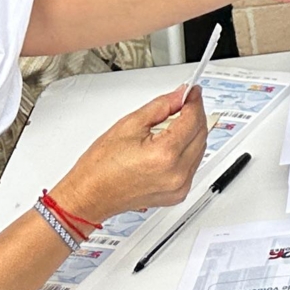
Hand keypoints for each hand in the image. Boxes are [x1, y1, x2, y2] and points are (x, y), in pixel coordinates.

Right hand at [55, 88, 208, 221]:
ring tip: (169, 126)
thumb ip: (161, 106)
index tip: (191, 92)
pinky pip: (192, 165)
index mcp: (165, 154)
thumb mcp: (129, 125)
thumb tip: (180, 95)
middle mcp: (176, 173)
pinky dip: (187, 151)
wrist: (88, 196)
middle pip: (201, 134)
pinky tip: (170, 145)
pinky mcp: (177, 194)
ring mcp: (179, 187)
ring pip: (200, 149)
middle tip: (182, 104)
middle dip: (194, 115)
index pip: (193, 119)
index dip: (194, 101)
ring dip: (191, 133)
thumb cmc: (99, 167)